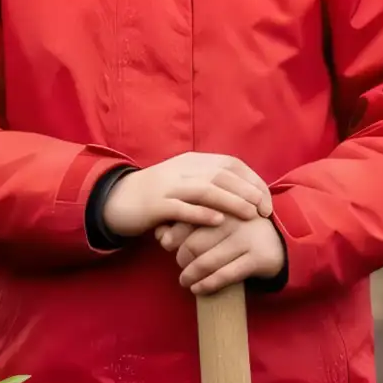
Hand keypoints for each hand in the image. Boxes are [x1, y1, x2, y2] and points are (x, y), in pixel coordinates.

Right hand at [102, 153, 272, 240]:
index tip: (266, 199)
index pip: (230, 164)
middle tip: (264, 210)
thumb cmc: (156, 196)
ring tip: (250, 214)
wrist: (116, 201)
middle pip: (222, 175)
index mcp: (192, 161)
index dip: (252, 180)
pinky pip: (182, 208)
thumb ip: (208, 183)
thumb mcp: (183, 182)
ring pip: (206, 189)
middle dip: (248, 191)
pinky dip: (202, 213)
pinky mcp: (155, 205)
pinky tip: (218, 221)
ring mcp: (168, 186)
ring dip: (231, 201)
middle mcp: (182, 169)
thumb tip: (243, 193)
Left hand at [156, 212, 285, 294]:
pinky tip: (197, 289)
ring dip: (190, 275)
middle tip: (179, 265)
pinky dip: (207, 285)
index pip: (187, 220)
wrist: (278, 242)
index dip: (172, 235)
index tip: (166, 244)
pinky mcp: (257, 258)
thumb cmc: (236, 230)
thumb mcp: (215, 221)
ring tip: (184, 280)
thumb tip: (158, 234)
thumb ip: (187, 222)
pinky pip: (224, 275)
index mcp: (222, 204)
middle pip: (193, 244)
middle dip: (180, 258)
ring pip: (206, 262)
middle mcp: (234, 219)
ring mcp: (246, 238)